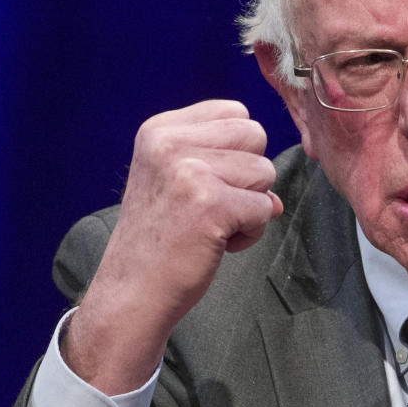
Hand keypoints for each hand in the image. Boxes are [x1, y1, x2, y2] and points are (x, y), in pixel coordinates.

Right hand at [63, 100, 282, 392]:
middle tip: (210, 206)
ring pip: (266, 171)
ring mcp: (189, 171)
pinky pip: (266, 207)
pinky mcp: (211, 204)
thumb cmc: (160, 239)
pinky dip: (250, 232)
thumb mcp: (178, 183)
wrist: (132, 294)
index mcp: (160, 130)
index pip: (236, 113)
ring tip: (211, 226)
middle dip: (248, 175)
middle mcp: (170, 143)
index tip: (205, 182)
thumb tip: (276, 196)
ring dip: (250, 206)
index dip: (236, 151)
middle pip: (256, 135)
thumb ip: (226, 167)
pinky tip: (216, 243)